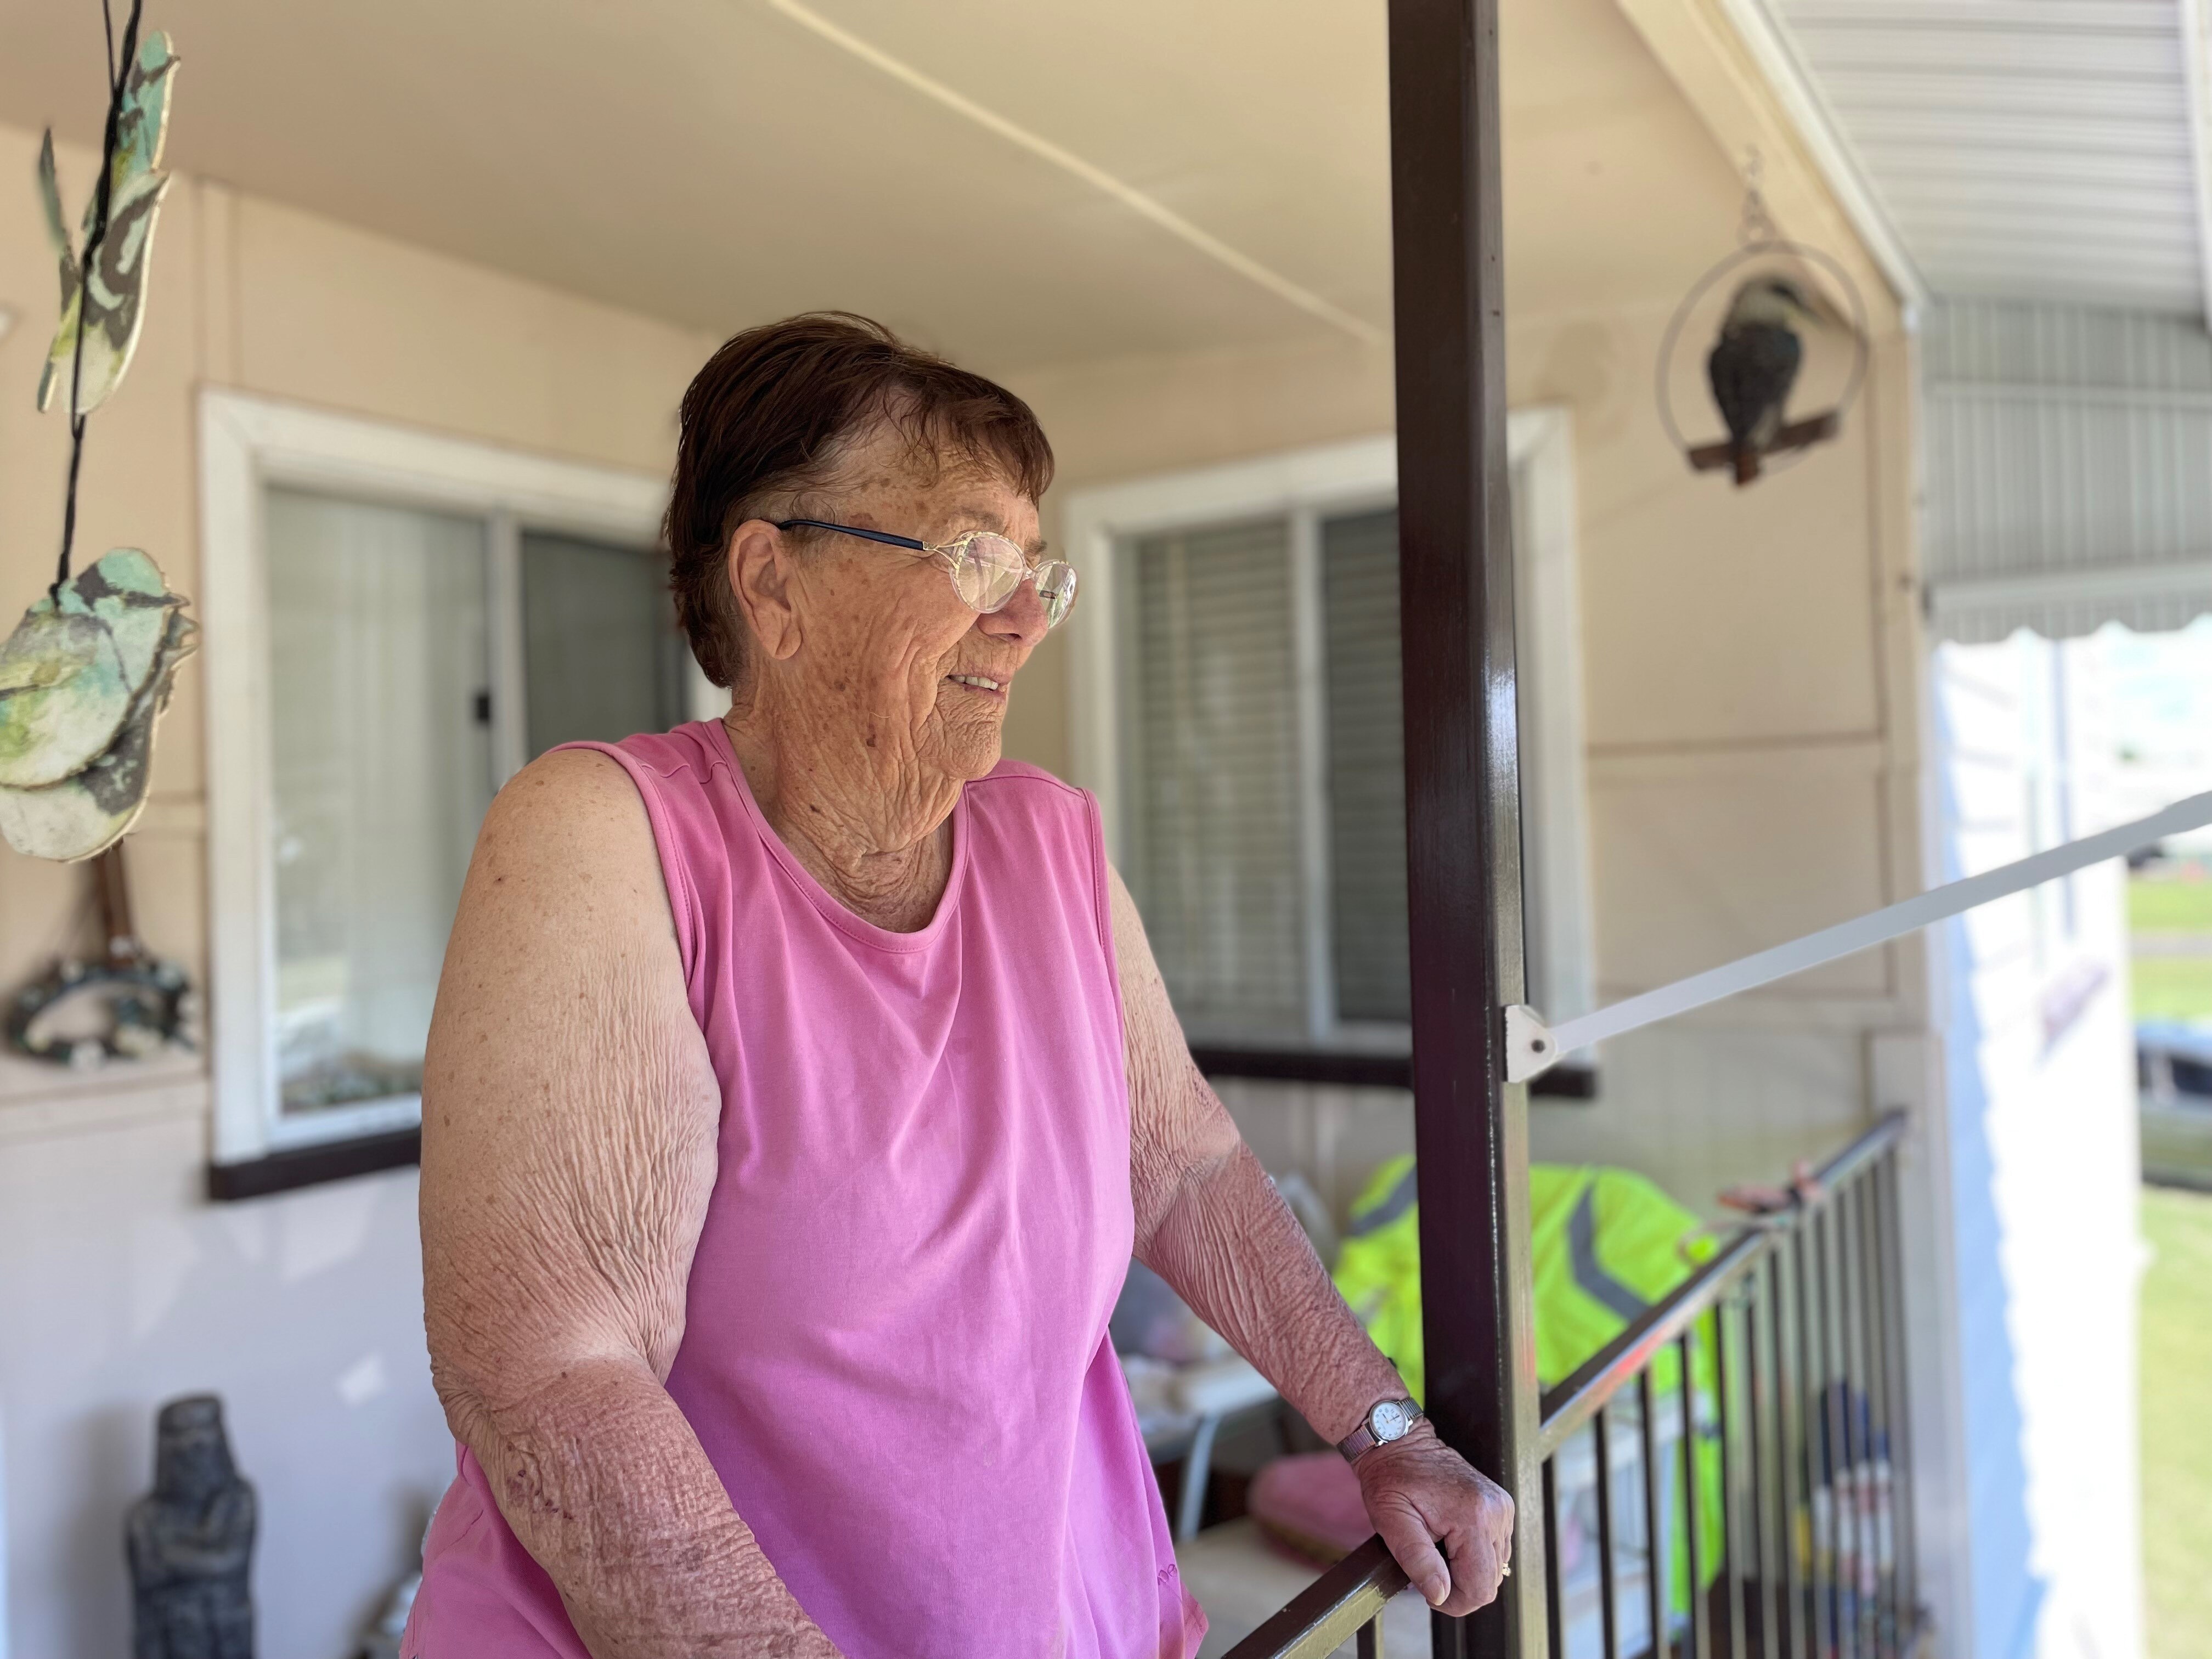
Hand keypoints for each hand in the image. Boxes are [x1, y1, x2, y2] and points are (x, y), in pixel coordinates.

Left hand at [1354, 1423, 1514, 1614]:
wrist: (1400, 1442)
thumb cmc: (1391, 1478)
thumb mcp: (1392, 1521)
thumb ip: (1417, 1561)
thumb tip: (1440, 1595)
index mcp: (1474, 1516)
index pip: (1480, 1587)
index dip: (1454, 1601)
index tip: (1429, 1591)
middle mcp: (1496, 1511)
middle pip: (1491, 1581)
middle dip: (1459, 1585)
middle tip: (1428, 1567)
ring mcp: (1502, 1507)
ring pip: (1495, 1568)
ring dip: (1467, 1570)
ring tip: (1437, 1549)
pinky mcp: (1501, 1506)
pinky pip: (1496, 1548)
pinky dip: (1474, 1554)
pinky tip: (1451, 1540)